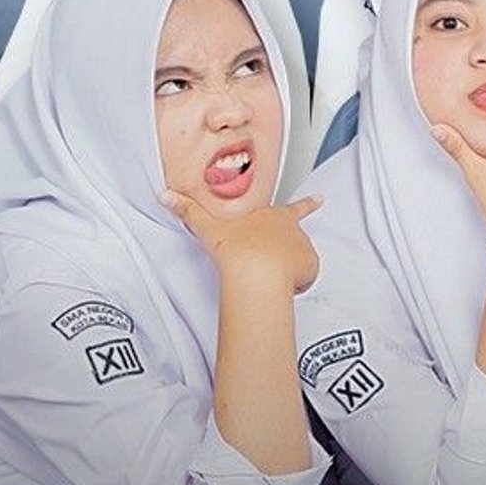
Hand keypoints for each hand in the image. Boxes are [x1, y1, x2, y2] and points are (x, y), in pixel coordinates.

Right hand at [164, 187, 321, 295]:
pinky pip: (302, 282)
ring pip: (297, 264)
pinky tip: (276, 288)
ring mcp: (304, 248)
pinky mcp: (309, 268)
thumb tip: (164, 195)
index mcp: (273, 217)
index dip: (309, 204)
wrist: (253, 271)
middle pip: (294, 242)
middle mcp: (293, 230)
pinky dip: (293, 287)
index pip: (295, 208)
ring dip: (287, 271)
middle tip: (270, 263)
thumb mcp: (208, 227)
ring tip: (267, 277)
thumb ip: (187, 211)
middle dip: (286, 252)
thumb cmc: (234, 249)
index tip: (321, 199)